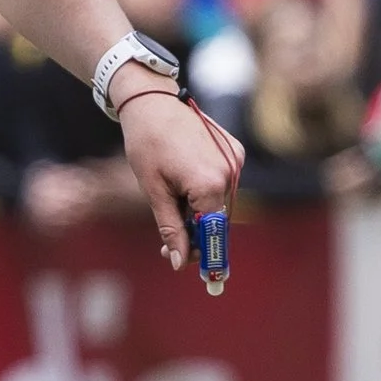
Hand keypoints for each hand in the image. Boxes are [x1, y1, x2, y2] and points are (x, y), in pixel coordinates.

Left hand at [120, 89, 243, 271]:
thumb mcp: (154, 190)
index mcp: (209, 183)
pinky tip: (182, 188)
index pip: (213, 231)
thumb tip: (181, 262)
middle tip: (169, 250)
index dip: (208, 255)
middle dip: (196, 236)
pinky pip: (222, 184)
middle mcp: (229, 171)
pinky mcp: (233, 151)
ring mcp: (234, 159)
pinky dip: (205, 194)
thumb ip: (170, 227)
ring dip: (200, 216)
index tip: (209, 280)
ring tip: (171, 211)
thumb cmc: (146, 143)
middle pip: (218, 219)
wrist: (151, 100)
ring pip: (220, 203)